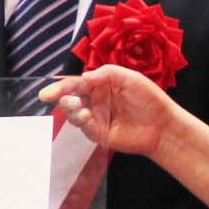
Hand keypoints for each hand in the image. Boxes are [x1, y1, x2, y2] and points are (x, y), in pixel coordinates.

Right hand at [43, 66, 178, 161]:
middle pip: (70, 98)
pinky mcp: (98, 134)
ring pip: (73, 113)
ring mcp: (96, 118)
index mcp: (100, 85)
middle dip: (62, 98)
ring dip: (71, 110)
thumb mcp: (129, 77)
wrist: (162, 126)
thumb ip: (105, 74)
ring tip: (79, 108)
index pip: (76, 83)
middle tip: (60, 99)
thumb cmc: (149, 98)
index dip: (60, 87)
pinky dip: (81, 121)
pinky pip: (83, 127)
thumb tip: (82, 77)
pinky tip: (86, 116)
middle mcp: (95, 100)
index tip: (46, 93)